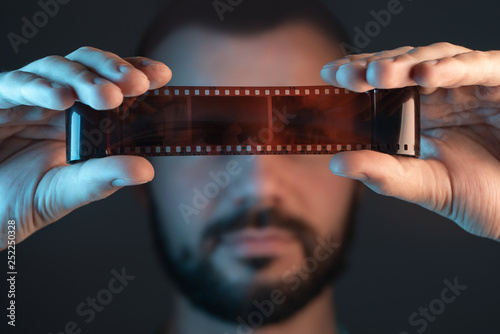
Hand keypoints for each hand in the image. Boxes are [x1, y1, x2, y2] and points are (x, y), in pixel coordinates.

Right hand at [0, 46, 171, 249]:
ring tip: (107, 96)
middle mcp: (57, 102)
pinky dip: (39, 87)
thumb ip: (103, 178)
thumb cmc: (22, 200)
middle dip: (114, 69)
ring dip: (83, 78)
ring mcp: (27, 98)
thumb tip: (146, 169)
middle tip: (137, 84)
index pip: (112, 83)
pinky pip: (16, 84)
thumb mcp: (69, 191)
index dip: (135, 72)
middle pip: (87, 65)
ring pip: (56, 67)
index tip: (163, 75)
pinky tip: (62, 98)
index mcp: (81, 118)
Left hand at [320, 42, 499, 240]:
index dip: (357, 76)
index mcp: (418, 113)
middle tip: (347, 75)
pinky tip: (426, 74)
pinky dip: (455, 67)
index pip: (382, 86)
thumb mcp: (423, 185)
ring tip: (379, 74)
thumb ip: (383, 173)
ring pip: (436, 59)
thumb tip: (337, 162)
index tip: (329, 76)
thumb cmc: (476, 194)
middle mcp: (441, 95)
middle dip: (373, 67)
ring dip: (406, 63)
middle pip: (403, 67)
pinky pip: (480, 67)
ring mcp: (470, 87)